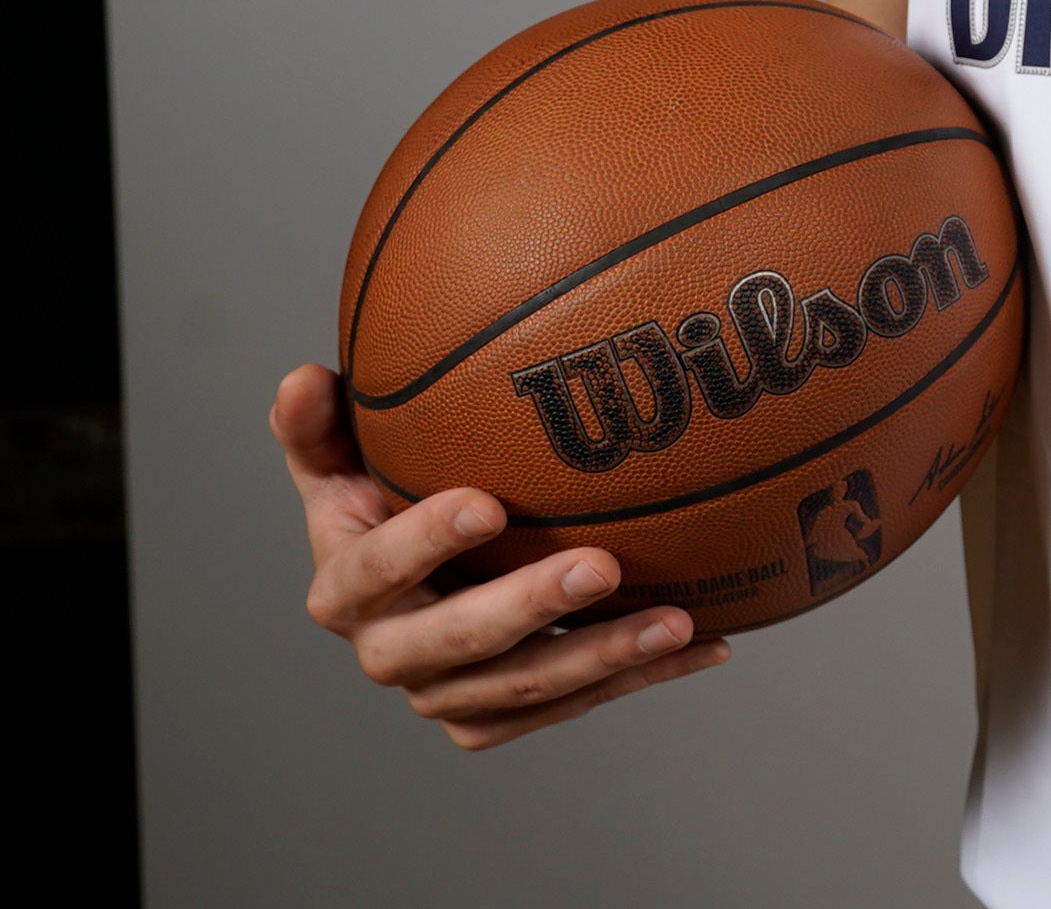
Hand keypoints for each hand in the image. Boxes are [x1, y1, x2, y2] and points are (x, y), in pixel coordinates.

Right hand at [276, 364, 728, 746]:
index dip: (425, 541)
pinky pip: (570, 706)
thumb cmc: (384, 499)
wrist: (418, 576)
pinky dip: (638, 678)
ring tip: (674, 621)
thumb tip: (303, 377)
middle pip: (455, 645)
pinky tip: (705, 643)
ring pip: (523, 690)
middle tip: (601, 566)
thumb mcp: (343, 458)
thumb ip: (319, 423)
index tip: (487, 503)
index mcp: (345, 587)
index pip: (375, 569)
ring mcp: (445, 692)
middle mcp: (388, 651)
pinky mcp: (495, 716)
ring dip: (602, 657)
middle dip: (528, 608)